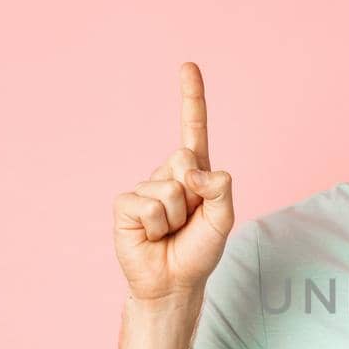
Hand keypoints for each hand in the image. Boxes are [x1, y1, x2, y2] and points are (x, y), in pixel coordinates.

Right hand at [112, 62, 235, 302]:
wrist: (173, 283)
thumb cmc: (197, 251)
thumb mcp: (223, 220)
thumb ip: (221, 190)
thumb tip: (194, 171)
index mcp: (193, 173)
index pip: (192, 129)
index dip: (191, 98)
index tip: (188, 65)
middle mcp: (167, 175)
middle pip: (185, 160)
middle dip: (194, 195)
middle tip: (188, 221)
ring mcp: (144, 188)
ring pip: (169, 189)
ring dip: (177, 217)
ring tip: (171, 233)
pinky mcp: (125, 205)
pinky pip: (147, 205)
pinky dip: (156, 225)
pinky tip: (152, 236)